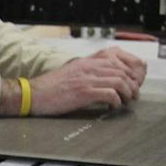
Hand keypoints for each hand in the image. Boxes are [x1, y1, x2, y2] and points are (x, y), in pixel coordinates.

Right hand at [31, 47, 146, 115]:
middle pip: (123, 70)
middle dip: (132, 84)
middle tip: (133, 95)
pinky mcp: (84, 92)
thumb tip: (105, 79)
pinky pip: (110, 94)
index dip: (130, 71)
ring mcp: (87, 79)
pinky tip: (112, 107)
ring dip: (127, 93)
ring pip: (120, 81)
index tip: (132, 82)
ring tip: (125, 102)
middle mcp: (90, 67)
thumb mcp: (72, 72)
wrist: (32, 94)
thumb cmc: (50, 87)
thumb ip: (88, 72)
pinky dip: (116, 102)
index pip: (118, 59)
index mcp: (88, 61)